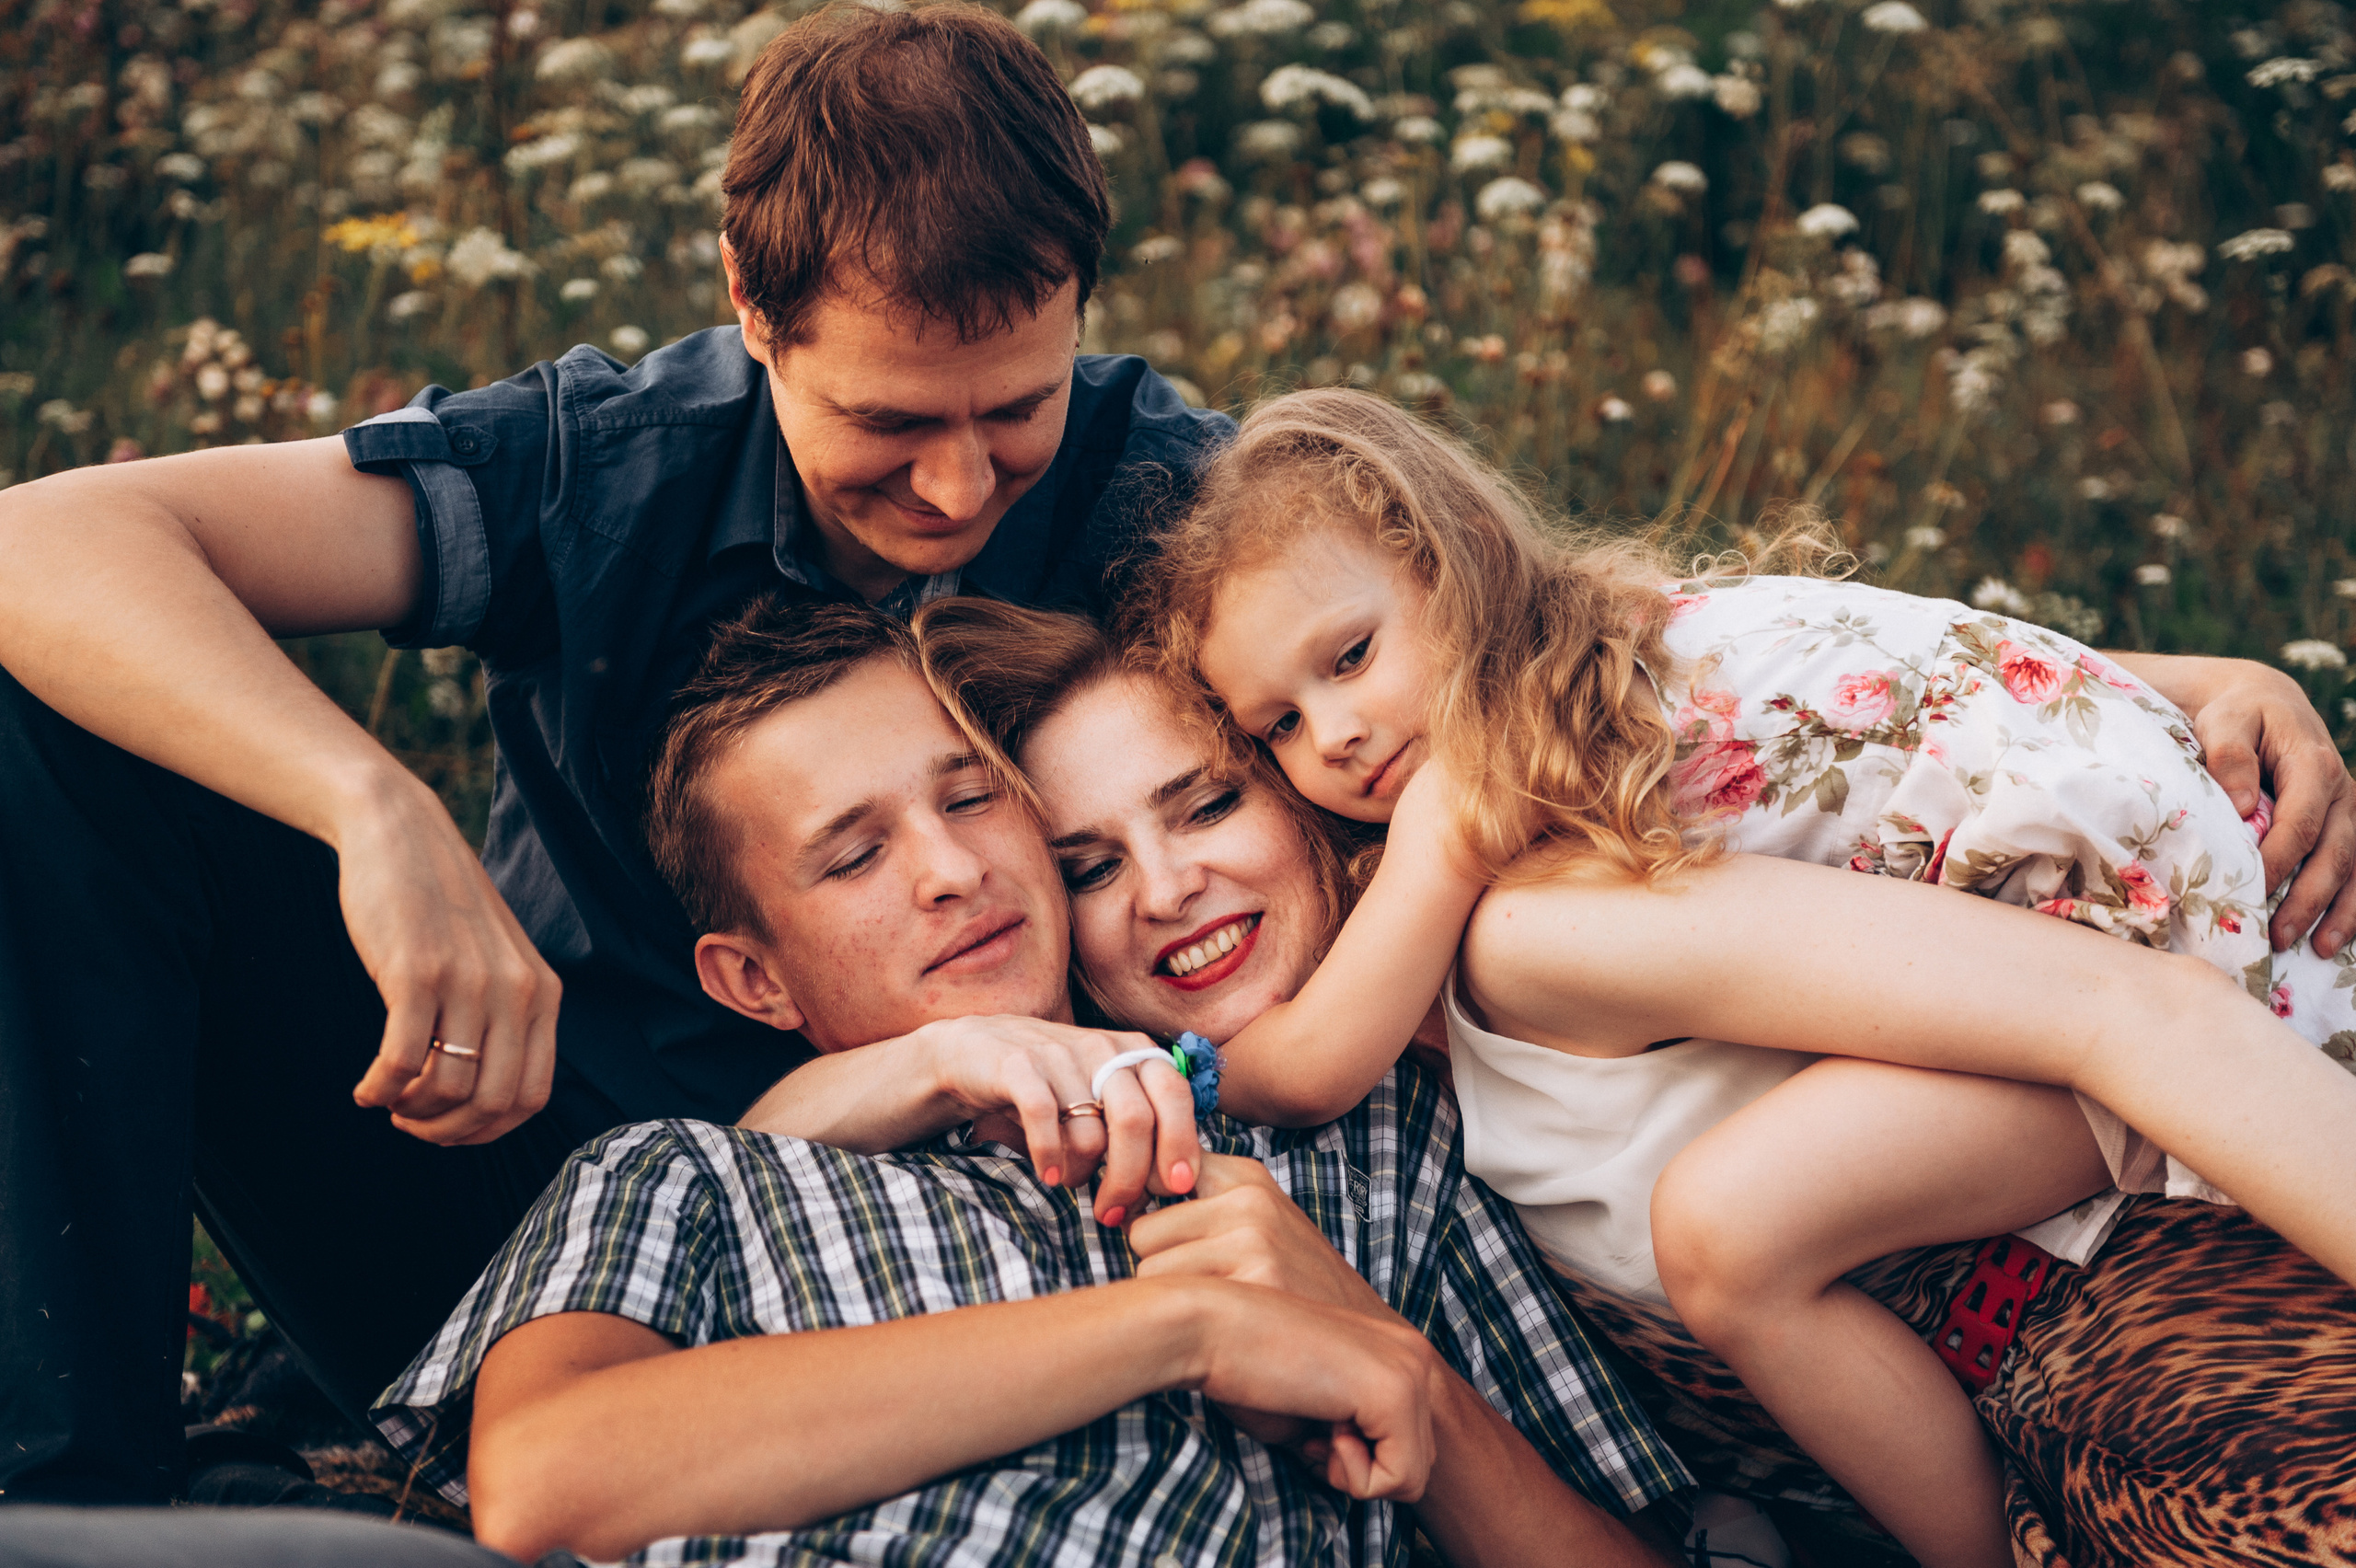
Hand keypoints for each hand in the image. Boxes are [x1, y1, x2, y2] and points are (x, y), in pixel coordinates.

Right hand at [340, 775, 559, 1144]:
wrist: (401, 834)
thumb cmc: (441, 906)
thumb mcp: (497, 960)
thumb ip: (504, 1016)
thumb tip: (481, 1097)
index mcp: (542, 993)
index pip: (533, 1095)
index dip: (488, 1129)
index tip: (452, 1128)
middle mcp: (515, 991)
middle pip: (493, 1103)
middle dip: (448, 1132)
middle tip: (412, 1124)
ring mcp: (467, 982)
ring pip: (449, 1089)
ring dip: (411, 1112)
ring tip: (388, 1101)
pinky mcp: (415, 974)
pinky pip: (402, 1062)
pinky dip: (381, 1090)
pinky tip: (366, 1089)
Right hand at [913, 1015, 1202, 1224]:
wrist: (974, 1052)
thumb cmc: (1052, 1086)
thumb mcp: (1102, 1096)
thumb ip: (1140, 1128)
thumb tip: (1175, 1183)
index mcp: (1134, 1052)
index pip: (1175, 1097)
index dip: (1181, 1144)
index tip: (1178, 1189)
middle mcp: (1103, 1048)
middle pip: (1135, 1122)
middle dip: (1131, 1178)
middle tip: (1115, 1211)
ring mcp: (1060, 1054)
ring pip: (1089, 1133)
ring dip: (1081, 1174)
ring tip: (1068, 1182)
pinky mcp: (1018, 1066)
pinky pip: (1044, 1120)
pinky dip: (1049, 1156)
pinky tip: (1048, 1176)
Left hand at [1129, 1155, 1389, 1321]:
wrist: (1362, 1351)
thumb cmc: (1290, 1296)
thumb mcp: (1255, 1230)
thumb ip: (1198, 1207)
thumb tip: (1115, 1205)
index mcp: (1247, 1178)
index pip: (1153, 1173)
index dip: (1138, 1209)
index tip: (1142, 1236)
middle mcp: (1250, 1199)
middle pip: (1142, 1231)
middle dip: (1158, 1265)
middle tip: (1202, 1295)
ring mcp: (1254, 1237)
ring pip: (1148, 1268)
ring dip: (1169, 1299)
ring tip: (1217, 1315)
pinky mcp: (1254, 1281)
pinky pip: (1167, 1299)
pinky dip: (1182, 1325)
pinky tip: (1220, 1334)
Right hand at [1188, 1281, 1438, 1501]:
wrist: (1212, 1327)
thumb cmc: (1245, 1369)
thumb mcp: (1314, 1407)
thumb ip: (1354, 1433)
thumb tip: (1375, 1475)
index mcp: (1395, 1351)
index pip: (1407, 1441)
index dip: (1355, 1456)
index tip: (1311, 1424)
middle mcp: (1413, 1354)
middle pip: (1417, 1460)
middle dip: (1360, 1466)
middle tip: (1311, 1433)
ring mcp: (1410, 1371)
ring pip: (1413, 1475)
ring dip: (1355, 1473)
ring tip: (1315, 1430)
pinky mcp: (1395, 1393)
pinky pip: (1399, 1479)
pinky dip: (1353, 1477)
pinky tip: (1322, 1430)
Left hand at [2184, 660, 2355, 952]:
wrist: (2262, 702)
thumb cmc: (2237, 715)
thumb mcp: (2226, 722)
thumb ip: (2231, 758)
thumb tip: (2243, 807)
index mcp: (2314, 767)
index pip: (2300, 825)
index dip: (2280, 862)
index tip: (2252, 892)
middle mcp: (2341, 792)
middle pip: (2333, 855)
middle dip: (2308, 900)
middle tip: (2279, 938)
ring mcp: (2348, 811)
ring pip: (2353, 867)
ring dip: (2338, 911)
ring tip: (2316, 949)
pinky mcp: (2344, 825)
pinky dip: (2351, 904)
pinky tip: (2335, 936)